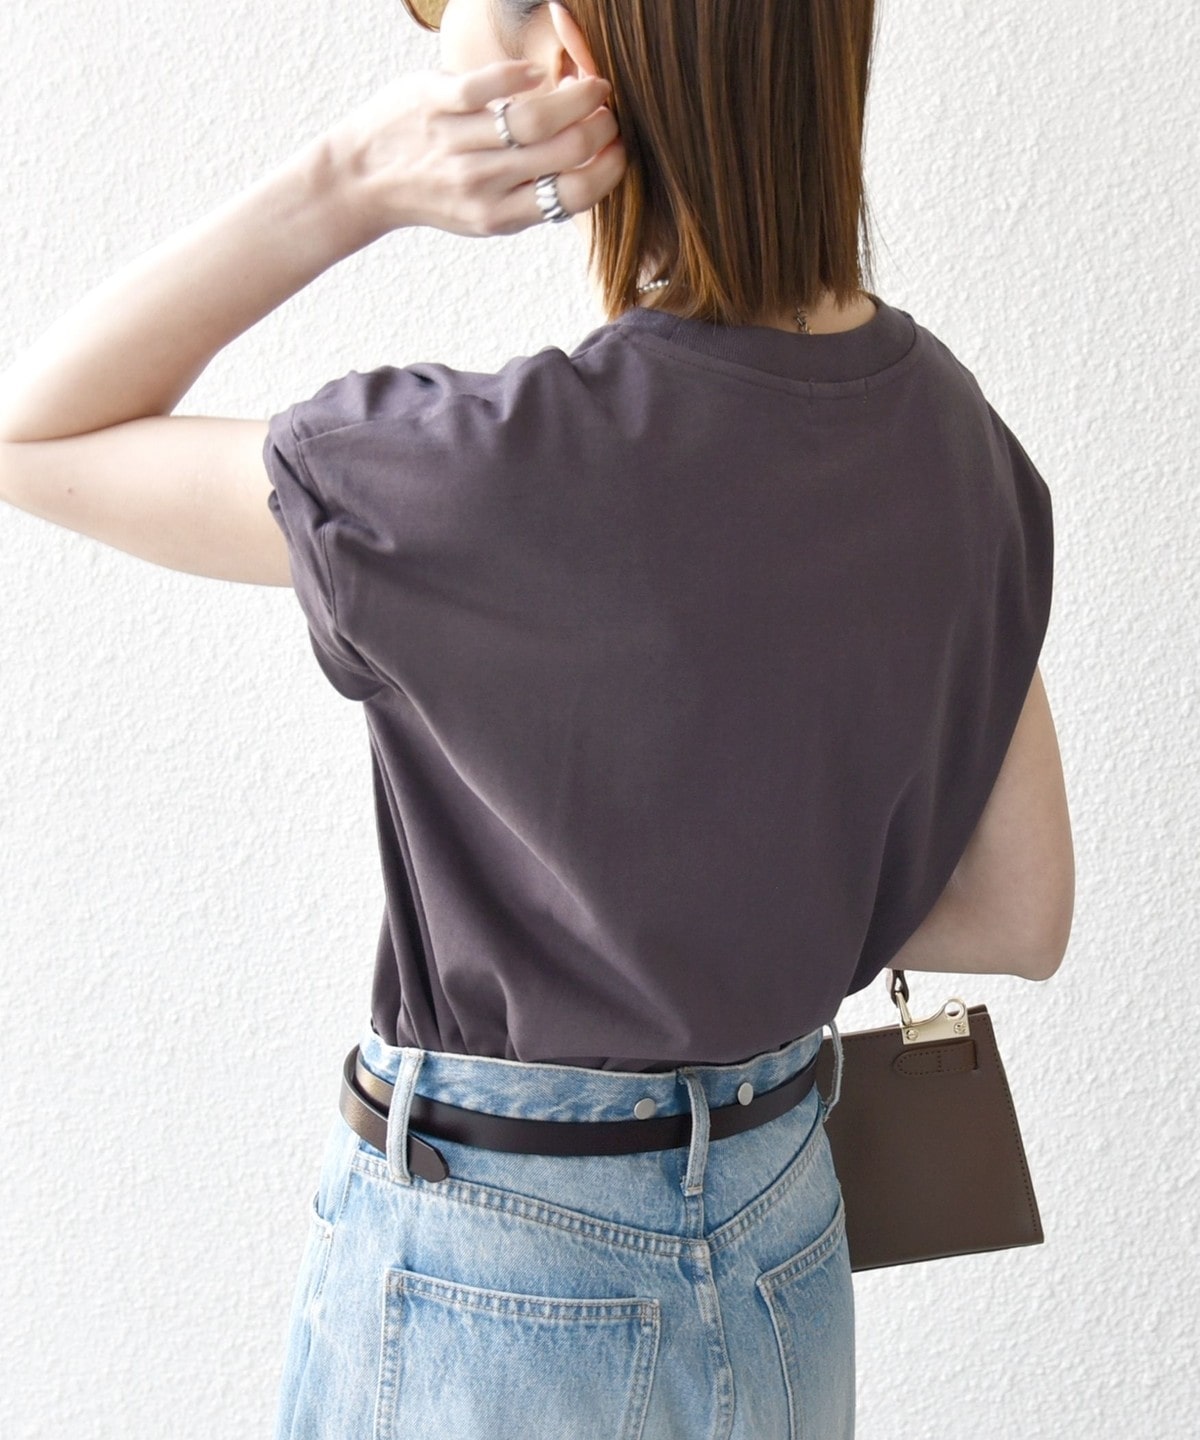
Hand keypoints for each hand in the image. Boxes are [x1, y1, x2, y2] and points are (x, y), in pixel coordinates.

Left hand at [322, 59, 626, 240]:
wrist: (363, 180)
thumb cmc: (433, 194)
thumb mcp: (483, 214)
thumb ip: (529, 196)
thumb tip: (587, 163)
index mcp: (500, 216)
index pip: (574, 194)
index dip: (608, 167)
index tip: (619, 147)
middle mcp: (482, 183)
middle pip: (565, 150)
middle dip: (601, 125)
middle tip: (608, 111)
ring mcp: (458, 142)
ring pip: (534, 116)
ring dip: (575, 95)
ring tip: (588, 86)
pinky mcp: (435, 102)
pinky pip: (489, 84)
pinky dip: (522, 75)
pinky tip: (535, 76)